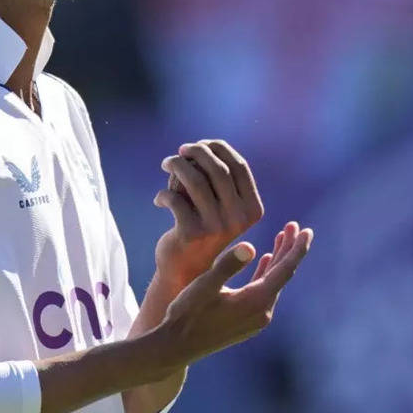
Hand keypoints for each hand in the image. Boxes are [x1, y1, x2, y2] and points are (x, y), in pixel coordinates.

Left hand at [153, 140, 264, 286]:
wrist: (186, 269)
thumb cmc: (202, 226)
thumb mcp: (219, 204)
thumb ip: (217, 177)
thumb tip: (202, 146)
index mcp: (252, 209)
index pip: (240, 166)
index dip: (219, 148)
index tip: (199, 144)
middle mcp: (239, 218)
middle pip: (218, 169)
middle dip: (196, 152)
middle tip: (180, 150)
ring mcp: (216, 226)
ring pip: (195, 180)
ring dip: (177, 164)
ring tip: (167, 163)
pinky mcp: (192, 233)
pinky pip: (174, 198)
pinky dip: (163, 194)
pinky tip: (159, 200)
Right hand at [155, 222, 312, 368]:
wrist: (176, 347)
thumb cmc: (186, 313)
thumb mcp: (205, 286)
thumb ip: (228, 265)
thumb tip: (250, 246)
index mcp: (256, 301)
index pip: (285, 270)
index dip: (297, 248)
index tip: (308, 230)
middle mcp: (262, 312)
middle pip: (282, 275)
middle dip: (289, 249)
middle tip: (295, 226)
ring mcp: (256, 319)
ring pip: (273, 283)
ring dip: (278, 259)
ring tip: (282, 237)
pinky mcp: (247, 321)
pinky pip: (264, 292)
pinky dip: (266, 273)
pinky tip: (265, 260)